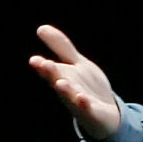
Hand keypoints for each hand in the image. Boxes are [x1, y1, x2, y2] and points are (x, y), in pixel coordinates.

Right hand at [29, 24, 121, 139]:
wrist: (107, 114)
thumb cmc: (87, 87)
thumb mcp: (76, 63)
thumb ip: (60, 46)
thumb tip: (40, 28)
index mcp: (62, 77)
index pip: (50, 70)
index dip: (42, 66)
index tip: (34, 60)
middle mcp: (67, 91)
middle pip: (57, 81)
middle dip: (51, 73)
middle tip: (44, 64)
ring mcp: (79, 103)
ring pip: (69, 97)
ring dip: (65, 90)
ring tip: (60, 82)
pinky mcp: (92, 113)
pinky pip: (86, 109)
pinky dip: (83, 104)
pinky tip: (81, 97)